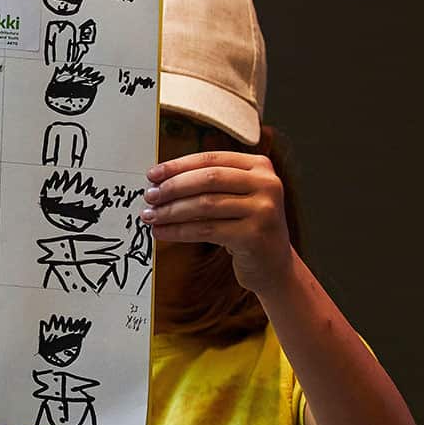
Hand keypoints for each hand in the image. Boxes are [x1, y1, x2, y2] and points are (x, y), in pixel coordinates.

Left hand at [141, 150, 293, 295]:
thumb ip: (208, 183)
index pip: (211, 159)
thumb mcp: (236, 197)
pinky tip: (162, 232)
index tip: (152, 175)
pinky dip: (179, 231)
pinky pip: (206, 230)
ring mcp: (263, 210)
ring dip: (171, 211)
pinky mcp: (254, 235)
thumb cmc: (246, 227)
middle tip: (149, 196)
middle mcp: (267, 184)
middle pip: (207, 178)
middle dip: (172, 187)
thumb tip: (159, 181)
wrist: (273, 265)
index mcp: (260, 166)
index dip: (177, 166)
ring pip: (205, 204)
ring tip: (150, 216)